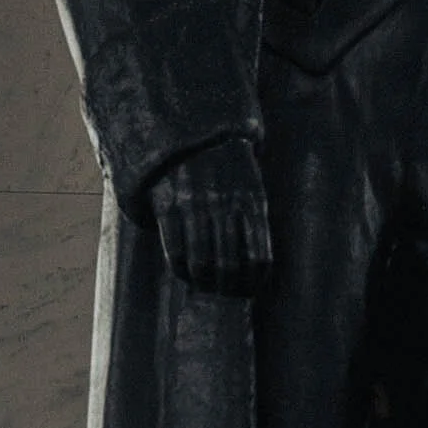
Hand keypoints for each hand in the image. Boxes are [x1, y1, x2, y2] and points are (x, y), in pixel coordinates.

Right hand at [149, 136, 272, 296]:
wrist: (189, 133)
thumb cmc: (225, 166)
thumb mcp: (250, 184)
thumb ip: (254, 219)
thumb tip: (257, 266)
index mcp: (251, 201)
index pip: (258, 257)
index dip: (254, 282)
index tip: (250, 290)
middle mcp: (224, 206)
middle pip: (230, 266)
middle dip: (229, 288)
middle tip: (226, 293)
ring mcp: (195, 206)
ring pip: (202, 263)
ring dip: (205, 284)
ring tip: (205, 286)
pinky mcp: (168, 205)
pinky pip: (175, 251)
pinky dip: (181, 271)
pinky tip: (185, 272)